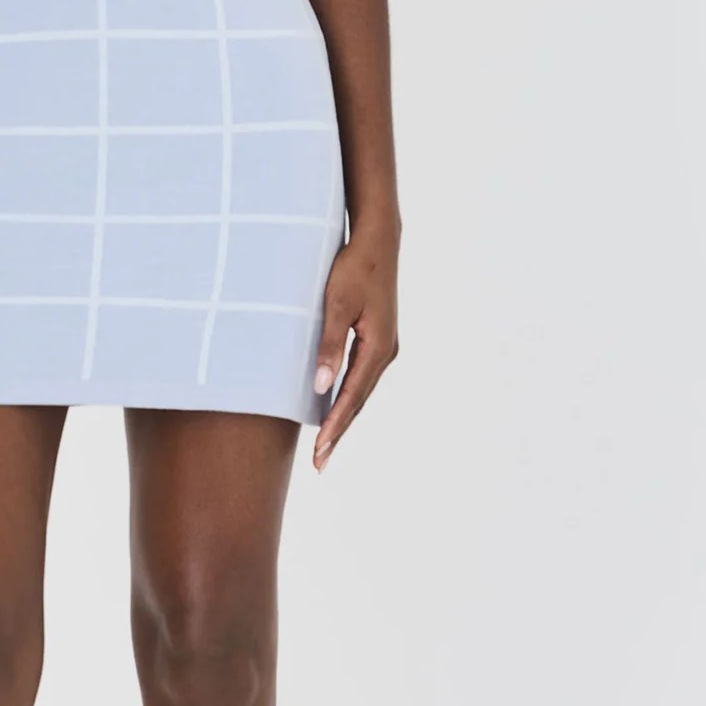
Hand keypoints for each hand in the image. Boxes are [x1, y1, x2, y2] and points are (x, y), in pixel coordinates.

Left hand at [311, 225, 398, 470]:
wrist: (378, 241)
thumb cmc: (353, 268)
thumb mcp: (336, 304)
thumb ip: (328, 345)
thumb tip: (321, 386)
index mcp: (378, 347)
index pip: (352, 397)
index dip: (335, 426)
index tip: (320, 452)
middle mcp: (386, 352)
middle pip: (358, 401)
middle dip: (338, 432)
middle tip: (320, 463)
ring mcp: (384, 346)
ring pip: (360, 391)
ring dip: (343, 417)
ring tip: (325, 445)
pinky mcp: (377, 338)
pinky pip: (361, 377)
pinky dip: (347, 397)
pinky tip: (334, 407)